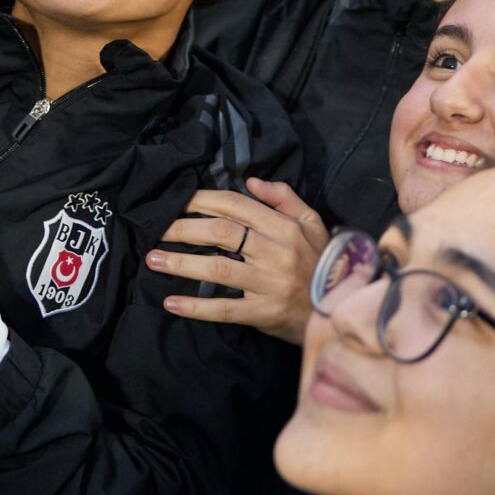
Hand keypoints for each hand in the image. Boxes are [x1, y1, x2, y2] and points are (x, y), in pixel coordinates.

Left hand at [147, 178, 329, 344]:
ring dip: (181, 262)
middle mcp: (276, 252)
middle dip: (184, 228)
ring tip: (153, 259)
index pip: (238, 207)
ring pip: (218, 268)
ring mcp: (269, 284)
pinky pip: (225, 309)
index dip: (204, 201)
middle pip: (222, 233)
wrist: (341, 308)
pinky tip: (171, 303)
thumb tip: (251, 182)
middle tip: (156, 227)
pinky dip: (196, 307)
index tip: (177, 200)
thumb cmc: (323, 263)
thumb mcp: (312, 224)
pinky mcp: (264, 312)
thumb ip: (285, 198)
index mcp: (286, 228)